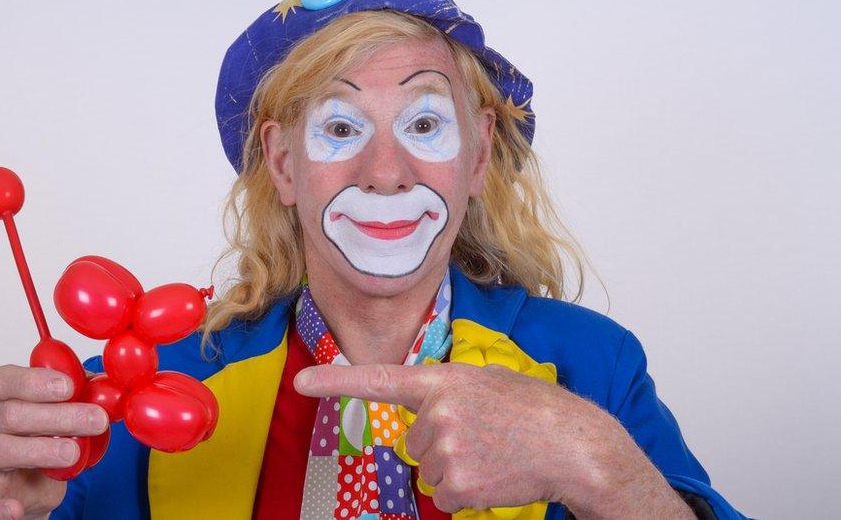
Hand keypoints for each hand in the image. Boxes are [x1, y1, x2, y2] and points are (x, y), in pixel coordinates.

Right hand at [0, 365, 107, 519]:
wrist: (34, 476)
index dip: (35, 382)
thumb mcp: (61, 405)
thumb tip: (107, 386)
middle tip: (96, 420)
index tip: (68, 387)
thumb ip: (80, 390)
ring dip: (42, 450)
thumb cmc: (44, 430)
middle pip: (11, 415)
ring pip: (1, 450)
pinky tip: (14, 510)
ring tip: (73, 452)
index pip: (5, 380)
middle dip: (59, 416)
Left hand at [294, 362, 694, 518]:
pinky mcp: (459, 483)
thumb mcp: (486, 382)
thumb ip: (446, 392)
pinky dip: (466, 492)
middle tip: (482, 435)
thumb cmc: (533, 410)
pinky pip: (445, 496)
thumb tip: (424, 422)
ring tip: (493, 452)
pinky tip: (495, 473)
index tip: (302, 381)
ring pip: (429, 470)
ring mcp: (447, 449)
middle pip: (413, 442)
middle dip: (441, 443)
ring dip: (456, 468)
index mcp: (443, 381)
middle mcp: (438, 412)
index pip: (380, 380)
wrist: (574, 443)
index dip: (336, 381)